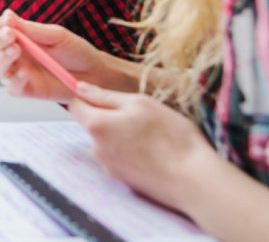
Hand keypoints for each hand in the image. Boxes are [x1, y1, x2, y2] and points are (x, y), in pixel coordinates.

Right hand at [0, 10, 112, 102]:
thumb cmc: (75, 51)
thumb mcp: (56, 35)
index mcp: (21, 39)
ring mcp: (19, 73)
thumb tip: (8, 16)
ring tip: (15, 50)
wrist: (94, 73)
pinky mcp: (26, 90)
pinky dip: (14, 80)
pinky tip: (24, 73)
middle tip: (10, 35)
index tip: (7, 21)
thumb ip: (32, 30)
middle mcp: (16, 56)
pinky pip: (12, 87)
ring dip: (2, 58)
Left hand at [70, 83, 216, 210]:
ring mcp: (108, 167)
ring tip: (152, 136)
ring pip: (108, 141)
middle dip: (110, 117)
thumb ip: (105, 96)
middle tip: (140, 116)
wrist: (193, 181)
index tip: (107, 96)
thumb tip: (80, 88)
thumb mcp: (140, 103)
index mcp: (97, 126)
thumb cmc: (171, 137)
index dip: (88, 97)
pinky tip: (153, 153)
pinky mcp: (122, 180)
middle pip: (93, 124)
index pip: (75, 106)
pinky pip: (120, 157)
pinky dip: (131, 152)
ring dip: (122, 135)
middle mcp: (96, 149)